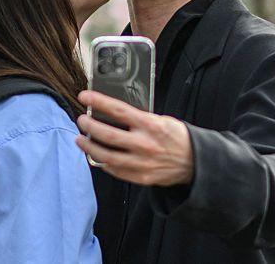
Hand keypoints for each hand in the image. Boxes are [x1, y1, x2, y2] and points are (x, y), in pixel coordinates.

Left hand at [75, 90, 193, 186]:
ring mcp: (141, 162)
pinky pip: (115, 170)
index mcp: (150, 125)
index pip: (118, 110)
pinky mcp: (140, 176)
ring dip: (89, 147)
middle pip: (108, 134)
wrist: (194, 161)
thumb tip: (113, 113)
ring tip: (80, 139)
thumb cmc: (176, 137)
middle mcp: (144, 144)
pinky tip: (96, 157)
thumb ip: (139, 118)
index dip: (99, 102)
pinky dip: (102, 162)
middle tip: (82, 120)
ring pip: (107, 156)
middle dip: (90, 126)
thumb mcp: (161, 119)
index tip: (84, 96)